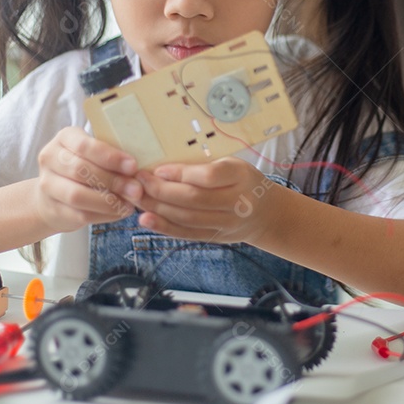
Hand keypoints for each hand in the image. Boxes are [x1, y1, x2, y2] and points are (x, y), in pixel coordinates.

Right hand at [34, 127, 141, 232]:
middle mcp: (50, 158)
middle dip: (113, 181)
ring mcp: (46, 185)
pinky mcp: (52, 209)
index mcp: (64, 138)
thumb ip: (111, 157)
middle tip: (137, 189)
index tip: (133, 166)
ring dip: (108, 201)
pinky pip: (80, 214)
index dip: (110, 157)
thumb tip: (139, 169)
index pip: (84, 145)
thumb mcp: (94, 154)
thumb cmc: (84, 168)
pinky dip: (104, 215)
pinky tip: (120, 211)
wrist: (53, 195)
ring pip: (77, 195)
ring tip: (130, 203)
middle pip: (81, 170)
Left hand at [134, 157, 279, 243]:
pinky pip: (187, 233)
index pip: (208, 176)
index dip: (180, 174)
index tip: (157, 169)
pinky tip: (146, 219)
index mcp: (241, 176)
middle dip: (160, 190)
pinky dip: (164, 227)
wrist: (267, 214)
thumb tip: (163, 168)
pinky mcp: (216, 238)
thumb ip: (205, 166)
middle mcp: (236, 202)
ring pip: (186, 217)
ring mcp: (227, 223)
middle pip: (193, 198)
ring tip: (137, 198)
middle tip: (138, 182)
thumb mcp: (234, 165)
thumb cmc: (244, 182)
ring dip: (157, 208)